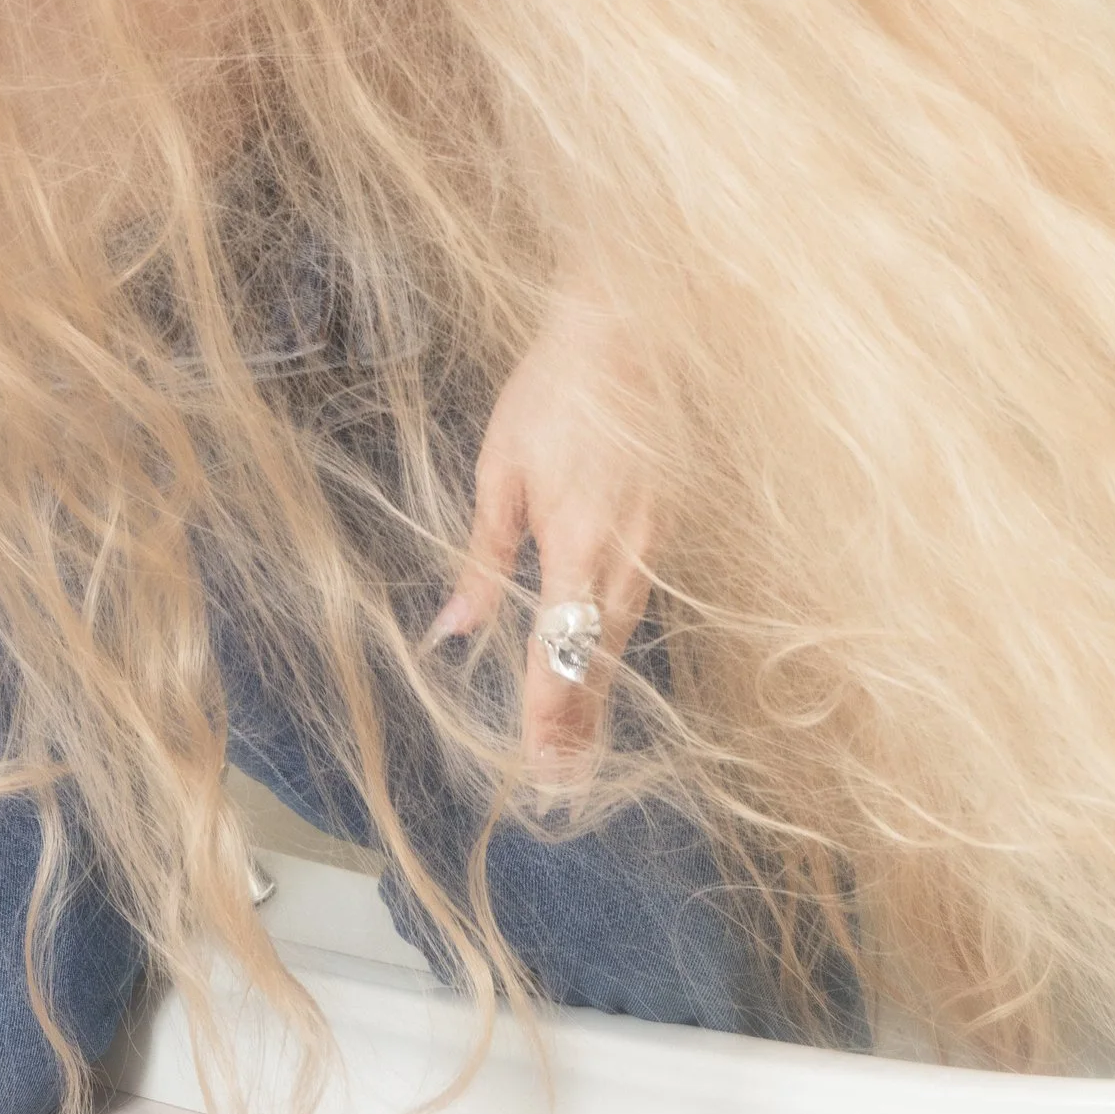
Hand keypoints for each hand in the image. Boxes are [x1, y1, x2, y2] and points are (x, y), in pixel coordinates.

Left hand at [430, 286, 658, 791]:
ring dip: (600, 690)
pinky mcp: (666, 525)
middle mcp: (624, 554)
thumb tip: (448, 630)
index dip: (549, 718)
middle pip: (600, 661)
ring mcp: (654, 542)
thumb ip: (481, 558)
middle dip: (579, 724)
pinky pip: (636, 599)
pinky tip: (603, 660)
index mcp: (577, 543)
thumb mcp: (500, 470)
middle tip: (561, 784)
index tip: (539, 769)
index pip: (561, 655)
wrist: (630, 330)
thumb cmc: (556, 391)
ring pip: (623, 635)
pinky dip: (616, 641)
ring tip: (577, 743)